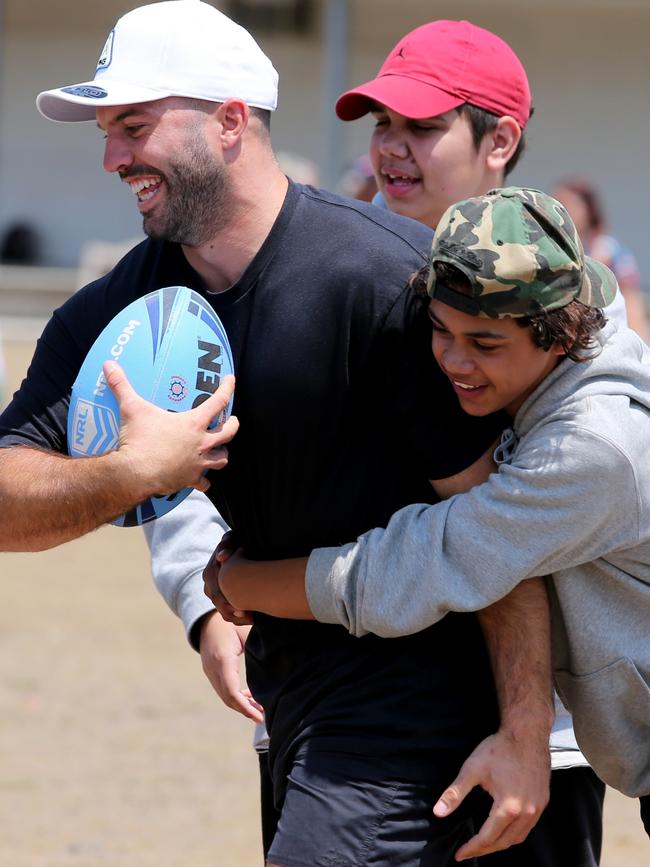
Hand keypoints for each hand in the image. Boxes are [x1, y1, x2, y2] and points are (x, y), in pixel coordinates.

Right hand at [104, 362, 238, 496]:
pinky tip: (201, 481)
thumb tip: (109, 365)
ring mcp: (197, 463)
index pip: (218, 401)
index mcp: (193, 423)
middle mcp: (201, 443)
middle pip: (228, 433)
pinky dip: (203, 482)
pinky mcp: (189, 480)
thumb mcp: (131, 409)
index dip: (227, 388)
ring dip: (221, 454)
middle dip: (233, 425)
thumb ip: (122, 386)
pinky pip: (203, 483)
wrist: (135, 473)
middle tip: (232, 421)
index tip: (231, 380)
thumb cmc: (139, 440)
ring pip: (221, 459)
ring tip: (218, 450)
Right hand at [198, 610, 262, 722]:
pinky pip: (223, 689)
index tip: (260, 716)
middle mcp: (213, 668)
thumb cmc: (231, 623)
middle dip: (245, 709)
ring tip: (260, 708)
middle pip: (228, 697)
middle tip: (264, 716)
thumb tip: (280, 657)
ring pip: (225, 695)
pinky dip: (235, 696)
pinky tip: (249, 695)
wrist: (207, 620)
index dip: (245, 706)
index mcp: (223, 658)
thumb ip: (260, 645)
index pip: (232, 690)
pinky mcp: (211, 673)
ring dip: (241, 704)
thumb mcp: (247, 629)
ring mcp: (209, 672)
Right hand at [204, 543, 253, 625]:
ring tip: (252, 618)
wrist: (240, 548)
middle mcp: (209, 585)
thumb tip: (221, 558)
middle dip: (234, 611)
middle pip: (220, 604)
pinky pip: (227, 614)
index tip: (243, 606)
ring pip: (223, 612)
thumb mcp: (233, 539)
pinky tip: (251, 618)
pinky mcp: (223, 600)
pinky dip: (238, 619)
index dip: (228, 600)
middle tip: (250, 616)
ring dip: (237, 617)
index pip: (216, 591)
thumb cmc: (238, 542)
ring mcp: (215, 594)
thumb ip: (227, 545)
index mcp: (210, 572)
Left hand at [433, 729, 549, 860]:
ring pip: (518, 838)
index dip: (472, 848)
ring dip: (500, 844)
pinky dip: (514, 834)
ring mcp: (537, 808)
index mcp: (508, 807)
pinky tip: (504, 830)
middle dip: (484, 850)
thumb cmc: (500, 749)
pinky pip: (528, 828)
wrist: (527, 733)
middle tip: (469, 851)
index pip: (487, 838)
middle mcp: (526, 812)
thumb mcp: (472, 769)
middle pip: (503, 842)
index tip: (459, 854)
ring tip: (484, 844)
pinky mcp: (542, 802)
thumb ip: (455, 793)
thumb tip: (438, 812)